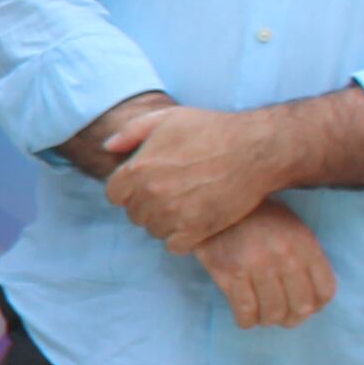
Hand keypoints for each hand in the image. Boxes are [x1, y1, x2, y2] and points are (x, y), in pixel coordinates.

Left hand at [94, 100, 279, 253]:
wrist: (255, 148)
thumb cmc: (212, 129)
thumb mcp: (167, 118)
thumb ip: (132, 132)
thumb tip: (108, 147)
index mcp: (138, 169)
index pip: (114, 195)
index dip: (129, 191)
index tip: (147, 186)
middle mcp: (150, 193)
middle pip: (134, 214)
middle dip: (147, 206)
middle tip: (171, 196)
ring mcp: (173, 213)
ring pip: (153, 230)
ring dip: (165, 223)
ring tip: (184, 207)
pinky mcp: (197, 229)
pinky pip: (174, 246)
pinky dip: (181, 239)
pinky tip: (193, 224)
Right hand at [195, 200, 335, 330]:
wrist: (218, 201)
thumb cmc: (259, 217)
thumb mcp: (293, 229)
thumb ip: (306, 258)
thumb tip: (312, 297)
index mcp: (305, 245)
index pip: (324, 291)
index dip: (316, 306)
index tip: (304, 306)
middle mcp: (285, 257)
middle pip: (300, 307)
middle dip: (292, 319)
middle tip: (281, 317)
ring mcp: (256, 266)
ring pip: (272, 313)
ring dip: (268, 320)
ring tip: (261, 314)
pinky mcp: (229, 273)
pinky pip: (245, 311)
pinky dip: (247, 321)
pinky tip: (245, 316)